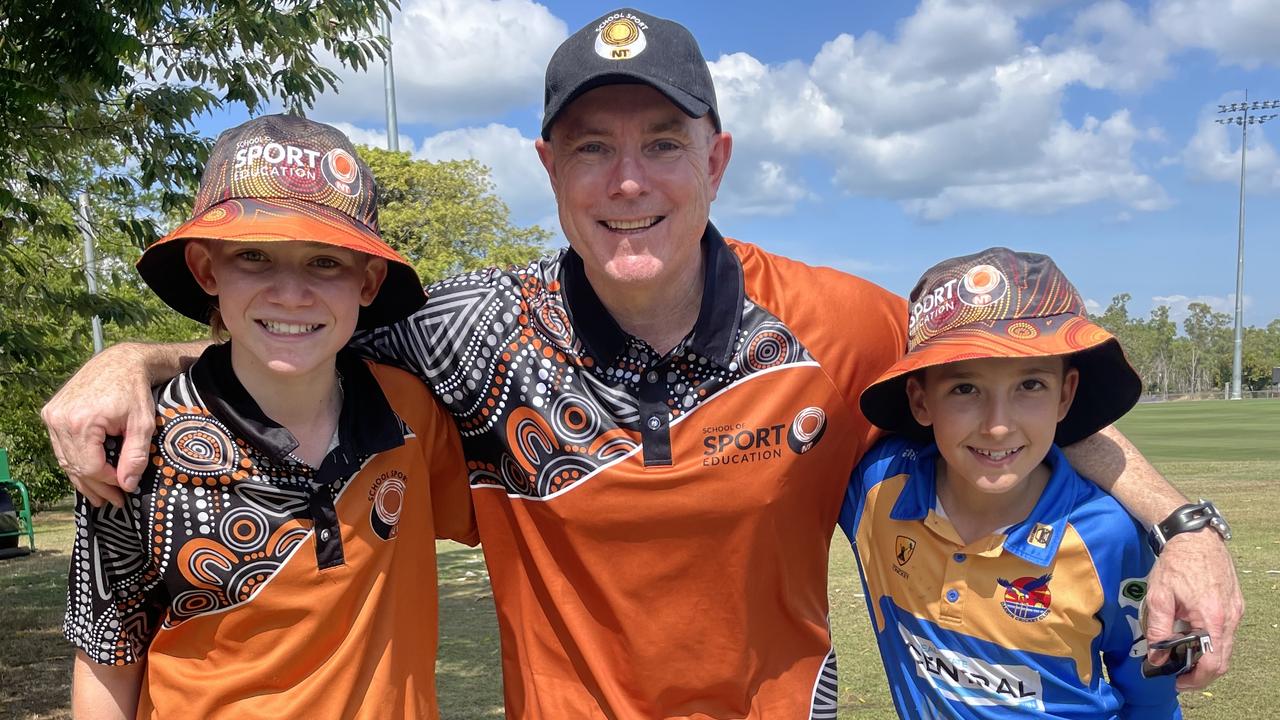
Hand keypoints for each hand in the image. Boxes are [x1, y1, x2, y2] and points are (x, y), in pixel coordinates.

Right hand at [41, 344, 157, 506]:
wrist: (120, 362)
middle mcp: (60, 419)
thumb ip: (135, 456)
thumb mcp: (143, 424)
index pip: (90, 466)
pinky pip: (62, 447)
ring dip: (83, 478)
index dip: (107, 482)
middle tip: (113, 501)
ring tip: (101, 495)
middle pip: (75, 466)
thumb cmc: (135, 391)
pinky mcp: (51, 413)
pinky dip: (76, 461)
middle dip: (96, 487)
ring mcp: (52, 416)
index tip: (124, 490)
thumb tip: (127, 485)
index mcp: (81, 422)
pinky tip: (89, 475)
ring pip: (66, 459)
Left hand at [1144, 529, 1242, 690]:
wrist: (1194, 537)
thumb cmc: (1176, 564)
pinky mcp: (1234, 605)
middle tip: (1178, 674)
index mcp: (1213, 618)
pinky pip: (1226, 632)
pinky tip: (1192, 637)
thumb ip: (1158, 629)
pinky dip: (1211, 641)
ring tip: (1182, 656)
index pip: (1213, 662)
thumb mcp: (1159, 597)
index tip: (1178, 682)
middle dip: (1200, 672)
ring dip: (1206, 657)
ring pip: (1225, 647)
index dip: (1196, 678)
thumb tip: (1157, 656)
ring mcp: (1235, 611)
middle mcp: (1230, 618)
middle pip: (1222, 659)